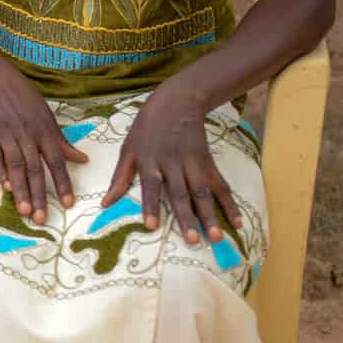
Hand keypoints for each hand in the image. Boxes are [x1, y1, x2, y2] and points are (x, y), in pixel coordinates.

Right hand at [0, 56, 87, 223]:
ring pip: (15, 167)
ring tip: (24, 210)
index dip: (62, 183)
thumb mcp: (46, 115)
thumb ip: (61, 140)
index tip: (68, 204)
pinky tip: (4, 187)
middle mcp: (26, 134)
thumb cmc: (22, 97)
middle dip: (39, 195)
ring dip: (20, 190)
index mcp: (44, 130)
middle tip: (41, 218)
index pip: (56, 161)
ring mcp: (5, 135)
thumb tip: (82, 159)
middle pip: (34, 169)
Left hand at [103, 85, 238, 245]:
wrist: (177, 102)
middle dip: (187, 217)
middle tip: (193, 241)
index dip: (151, 205)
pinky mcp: (208, 163)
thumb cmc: (146, 128)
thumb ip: (119, 178)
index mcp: (149, 160)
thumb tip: (105, 203)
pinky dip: (229, 203)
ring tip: (216, 237)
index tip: (151, 226)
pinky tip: (236, 221)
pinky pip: (220, 185)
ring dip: (210, 215)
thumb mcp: (128, 148)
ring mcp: (193, 163)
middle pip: (180, 193)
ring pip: (202, 192)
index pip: (150, 185)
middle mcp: (172, 163)